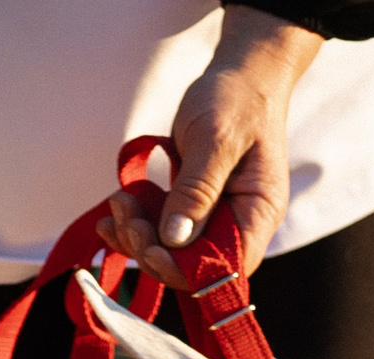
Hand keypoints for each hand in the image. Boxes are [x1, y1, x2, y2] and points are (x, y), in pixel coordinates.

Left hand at [96, 8, 320, 288]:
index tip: (148, 249)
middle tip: (123, 214)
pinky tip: (114, 207)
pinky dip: (137, 221)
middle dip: (152, 247)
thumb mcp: (215, 140)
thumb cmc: (236, 99)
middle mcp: (239, 222)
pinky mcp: (194, 204)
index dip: (185, 270)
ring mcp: (216, 215)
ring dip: (138, 234)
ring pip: (172, 247)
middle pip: (193, 263)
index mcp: (258, 213)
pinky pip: (163, 225)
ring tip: (117, 201)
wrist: (241, 73)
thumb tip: (174, 238)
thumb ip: (196, 190)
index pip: (225, 266)